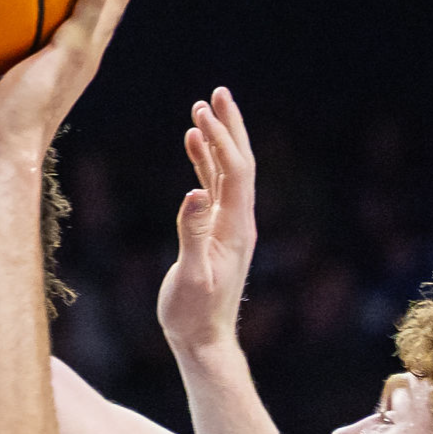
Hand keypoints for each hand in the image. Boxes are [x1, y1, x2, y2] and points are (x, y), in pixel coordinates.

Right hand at [156, 87, 256, 355]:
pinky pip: (214, 188)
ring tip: (201, 109)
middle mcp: (238, 221)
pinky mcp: (215, 232)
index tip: (203, 113)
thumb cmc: (194, 314)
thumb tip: (195, 193)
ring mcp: (228, 225)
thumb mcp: (192, 275)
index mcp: (236, 227)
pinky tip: (192, 145)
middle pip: (240, 163)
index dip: (221, 140)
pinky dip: (204, 163)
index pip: (235, 172)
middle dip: (229, 127)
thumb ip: (192, 233)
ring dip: (216, 140)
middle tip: (217, 93)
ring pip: (227, 172)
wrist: (203, 340)